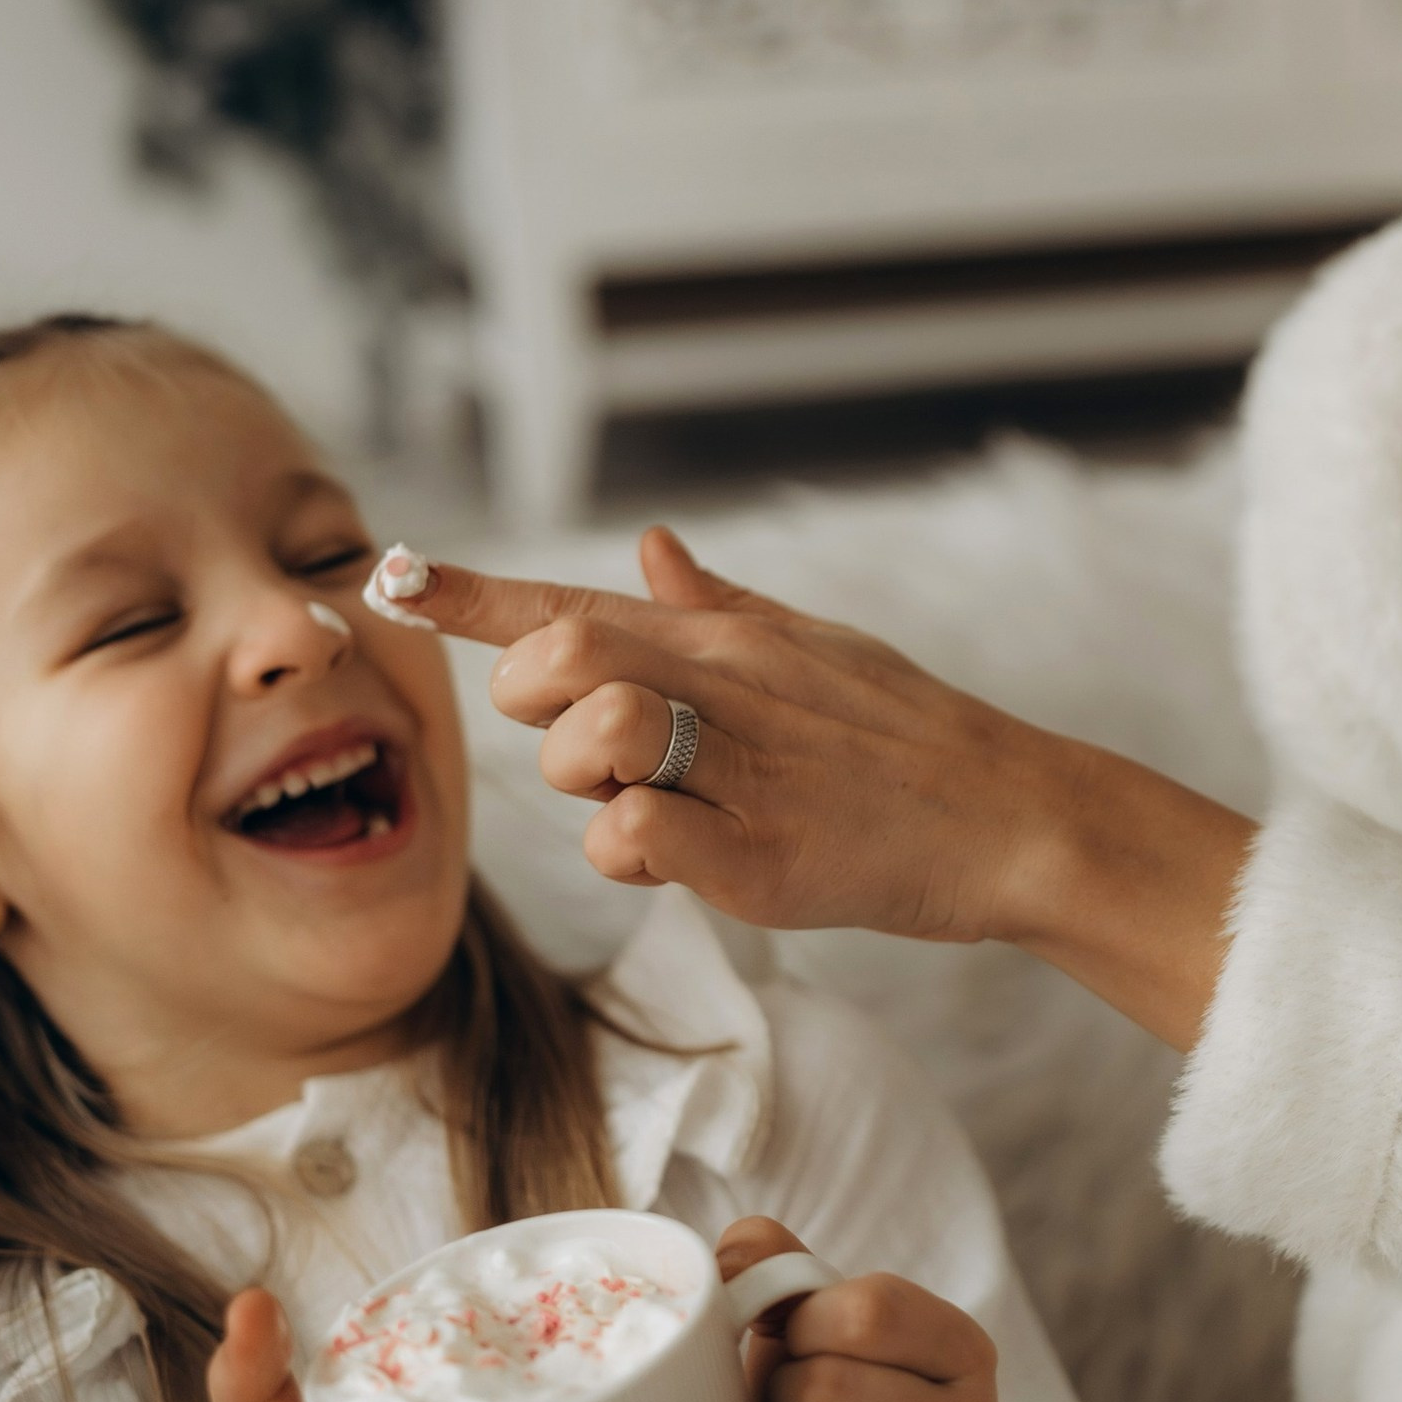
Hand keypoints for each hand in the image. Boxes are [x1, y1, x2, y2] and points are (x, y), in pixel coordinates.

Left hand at [414, 533, 1246, 1048]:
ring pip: (587, 746)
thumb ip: (718, 605)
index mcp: (725, 640)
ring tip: (655, 804)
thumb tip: (651, 544)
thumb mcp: (816, 647)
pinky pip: (635, 843)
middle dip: (534, 705)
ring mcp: (739, 769)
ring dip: (588, 786)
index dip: (467, 594)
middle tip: (592, 750)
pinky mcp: (759, 858)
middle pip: (555, 659)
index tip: (387, 576)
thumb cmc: (908, 735)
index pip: (571, 602)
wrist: (1013, 815)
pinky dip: (631, 856)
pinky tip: (681, 858)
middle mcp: (724, 686)